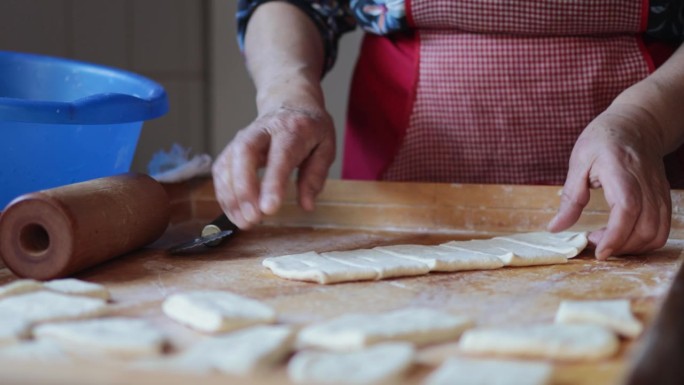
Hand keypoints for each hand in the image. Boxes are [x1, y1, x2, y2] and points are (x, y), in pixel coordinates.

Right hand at [212, 105, 335, 228]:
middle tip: (252, 218)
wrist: (290, 102)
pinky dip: (224, 194)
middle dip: (244, 189)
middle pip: (244, 154)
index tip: (269, 209)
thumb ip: (316, 176)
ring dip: (232, 196)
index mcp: (292, 130)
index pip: (280, 155)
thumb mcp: (326, 147)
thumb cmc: (310, 128)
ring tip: (244, 222)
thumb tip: (306, 205)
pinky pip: (221, 171)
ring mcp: (243, 138)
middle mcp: (263, 130)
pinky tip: (235, 212)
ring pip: (228, 163)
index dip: (272, 183)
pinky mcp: (232, 148)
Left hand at [548, 103, 670, 258]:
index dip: (615, 235)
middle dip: (620, 246)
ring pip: (657, 232)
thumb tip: (555, 227)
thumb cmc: (603, 140)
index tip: (599, 250)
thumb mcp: (578, 162)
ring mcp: (658, 192)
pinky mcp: (664, 198)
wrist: (637, 124)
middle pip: (645, 227)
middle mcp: (646, 184)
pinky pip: (663, 228)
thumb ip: (570, 197)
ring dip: (633, 248)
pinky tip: (624, 238)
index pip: (627, 209)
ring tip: (609, 242)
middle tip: (595, 243)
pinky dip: (645, 241)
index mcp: (621, 171)